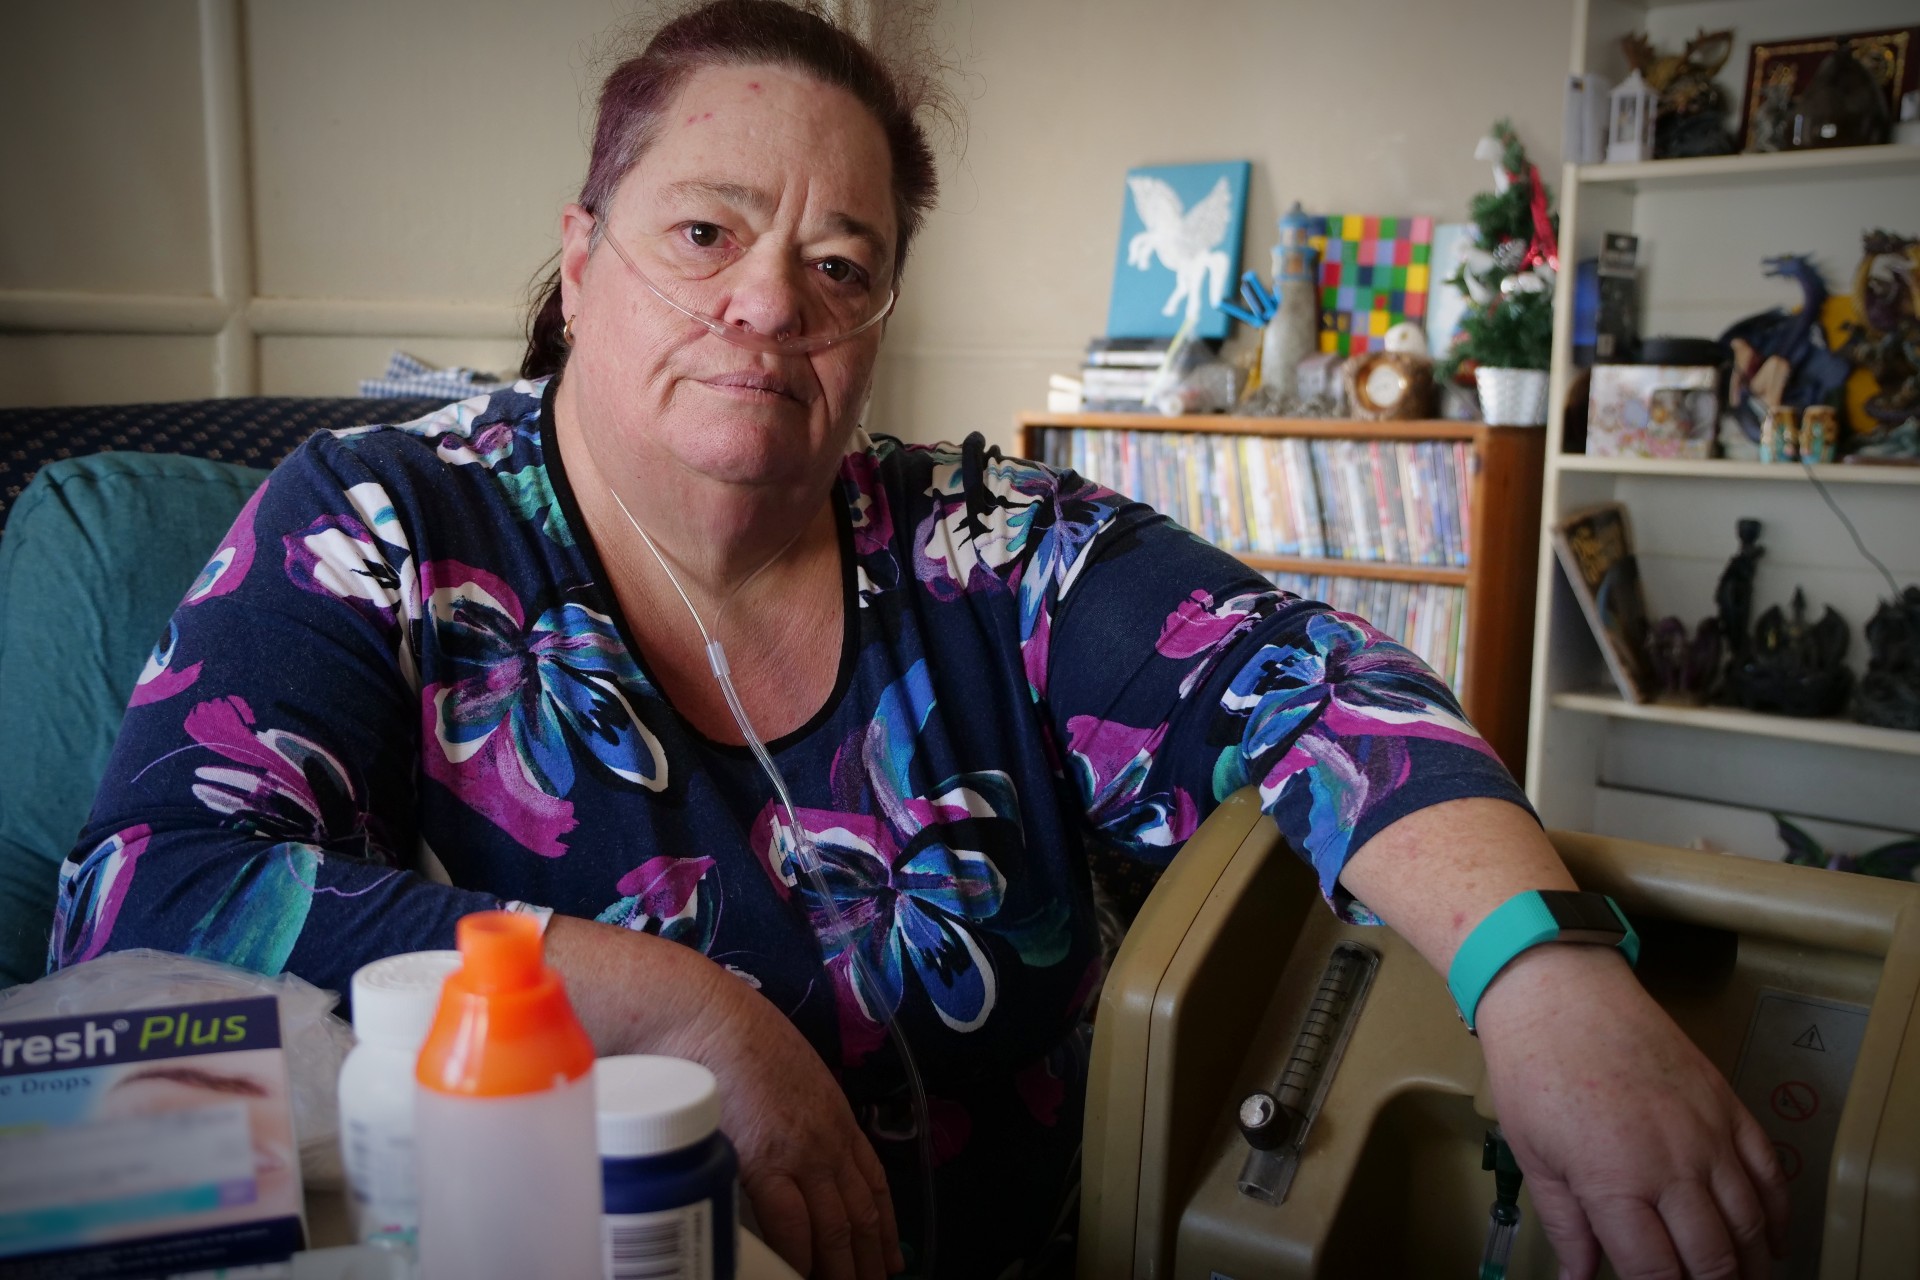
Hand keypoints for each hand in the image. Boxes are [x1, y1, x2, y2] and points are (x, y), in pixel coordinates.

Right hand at [663, 973, 903, 1279]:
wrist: (708, 1017)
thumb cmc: (734, 1035)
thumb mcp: (787, 1071)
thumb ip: (796, 1109)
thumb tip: (783, 1136)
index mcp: (835, 1116)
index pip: (872, 1182)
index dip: (883, 1225)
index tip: (890, 1256)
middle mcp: (828, 1139)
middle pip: (860, 1213)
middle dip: (868, 1258)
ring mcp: (801, 1153)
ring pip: (835, 1229)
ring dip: (841, 1269)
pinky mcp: (765, 1164)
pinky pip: (792, 1227)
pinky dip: (800, 1260)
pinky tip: (802, 1277)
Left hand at [1476, 944, 1790, 1278]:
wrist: (1561, 993)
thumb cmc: (1535, 1069)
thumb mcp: (1534, 1155)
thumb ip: (1567, 1225)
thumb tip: (1579, 1279)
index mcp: (1615, 1184)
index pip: (1657, 1272)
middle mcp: (1672, 1166)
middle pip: (1714, 1257)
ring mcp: (1707, 1135)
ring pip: (1751, 1222)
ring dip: (1752, 1263)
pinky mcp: (1727, 1105)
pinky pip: (1770, 1172)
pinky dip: (1779, 1214)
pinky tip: (1774, 1241)